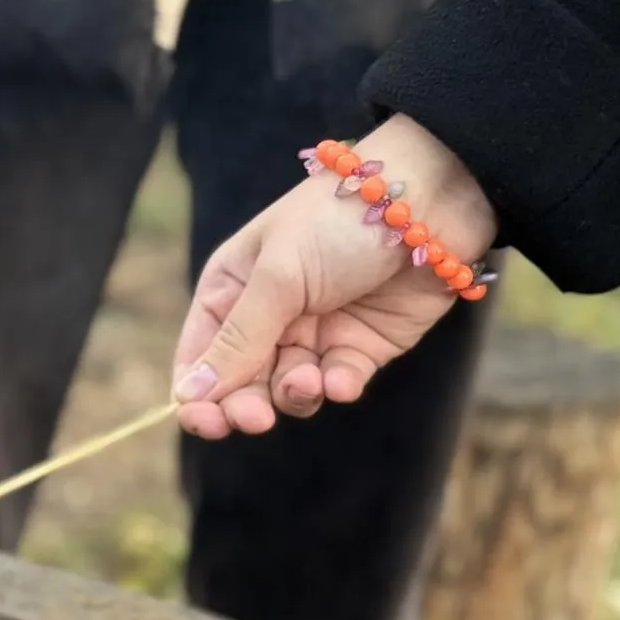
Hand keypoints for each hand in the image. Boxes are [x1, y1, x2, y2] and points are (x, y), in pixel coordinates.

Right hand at [172, 116, 496, 438]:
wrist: (432, 197)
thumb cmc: (340, 218)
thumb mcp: (278, 276)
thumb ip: (237, 340)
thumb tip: (187, 394)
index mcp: (232, 288)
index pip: (200, 355)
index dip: (196, 394)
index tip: (205, 422)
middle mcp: (268, 315)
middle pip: (240, 382)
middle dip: (244, 404)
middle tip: (256, 419)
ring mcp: (315, 333)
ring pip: (287, 390)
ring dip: (294, 394)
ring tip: (310, 380)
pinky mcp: (361, 347)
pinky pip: (337, 382)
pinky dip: (337, 387)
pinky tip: (342, 379)